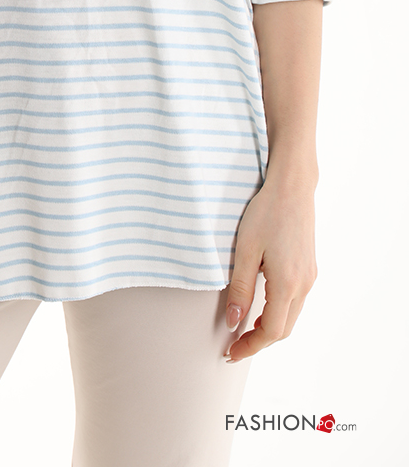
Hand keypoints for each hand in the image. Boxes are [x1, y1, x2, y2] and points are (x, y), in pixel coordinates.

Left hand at [222, 174, 317, 361]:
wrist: (292, 187)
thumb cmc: (265, 213)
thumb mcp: (245, 250)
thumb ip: (240, 289)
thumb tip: (233, 322)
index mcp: (288, 283)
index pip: (272, 331)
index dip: (251, 347)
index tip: (231, 353)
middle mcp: (304, 284)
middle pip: (284, 329)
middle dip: (259, 342)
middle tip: (234, 346)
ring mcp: (310, 276)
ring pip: (292, 316)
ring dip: (270, 328)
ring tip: (244, 329)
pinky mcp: (309, 268)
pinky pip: (295, 301)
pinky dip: (278, 312)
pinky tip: (261, 307)